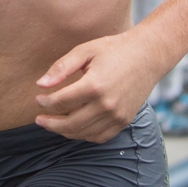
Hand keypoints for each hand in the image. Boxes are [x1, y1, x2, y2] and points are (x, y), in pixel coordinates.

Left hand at [35, 26, 168, 142]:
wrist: (148, 55)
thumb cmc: (115, 49)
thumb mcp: (85, 51)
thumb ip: (61, 67)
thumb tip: (40, 85)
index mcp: (94, 85)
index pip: (60, 102)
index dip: (45, 103)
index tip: (38, 99)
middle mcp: (106, 105)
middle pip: (69, 124)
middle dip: (50, 123)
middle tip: (39, 119)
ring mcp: (117, 115)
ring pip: (83, 133)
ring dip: (65, 131)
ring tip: (54, 123)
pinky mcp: (124, 121)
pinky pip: (99, 137)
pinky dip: (84, 135)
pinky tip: (75, 127)